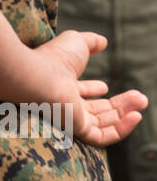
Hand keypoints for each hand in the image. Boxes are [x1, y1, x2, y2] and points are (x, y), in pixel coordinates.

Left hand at [33, 31, 146, 145]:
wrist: (38, 77)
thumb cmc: (54, 58)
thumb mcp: (77, 43)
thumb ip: (91, 42)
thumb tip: (103, 42)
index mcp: (61, 86)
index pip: (79, 93)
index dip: (93, 89)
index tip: (106, 86)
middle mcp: (66, 105)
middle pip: (97, 110)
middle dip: (120, 105)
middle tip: (141, 98)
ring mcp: (72, 120)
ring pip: (104, 124)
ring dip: (126, 115)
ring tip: (142, 102)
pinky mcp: (78, 131)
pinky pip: (103, 138)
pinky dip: (122, 129)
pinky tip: (136, 116)